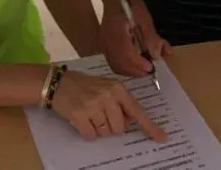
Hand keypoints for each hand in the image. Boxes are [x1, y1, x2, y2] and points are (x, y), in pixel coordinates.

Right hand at [52, 70, 166, 141]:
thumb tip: (130, 121)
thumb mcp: (105, 87)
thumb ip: (119, 102)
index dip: (150, 126)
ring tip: (89, 113)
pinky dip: (87, 131)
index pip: (137, 111)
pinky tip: (81, 119)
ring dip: (98, 128)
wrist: (58, 82)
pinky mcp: (80, 115)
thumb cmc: (84, 85)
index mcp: (117, 88)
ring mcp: (94, 106)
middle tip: (100, 114)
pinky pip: (91, 135)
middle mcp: (108, 96)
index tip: (162, 138)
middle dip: (111, 126)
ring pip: (105, 133)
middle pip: (120, 128)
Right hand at [100, 0, 170, 77]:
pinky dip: (125, 67)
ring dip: (131, 71)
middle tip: (149, 70)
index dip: (139, 65)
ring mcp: (104, 45)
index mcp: (117, 32)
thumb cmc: (131, 6)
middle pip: (120, 65)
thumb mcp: (145, 19)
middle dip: (136, 71)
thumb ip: (151, 37)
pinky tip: (135, 63)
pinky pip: (113, 62)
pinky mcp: (104, 46)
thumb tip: (157, 55)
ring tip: (143, 68)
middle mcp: (107, 42)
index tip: (151, 67)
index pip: (126, 55)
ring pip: (115, 66)